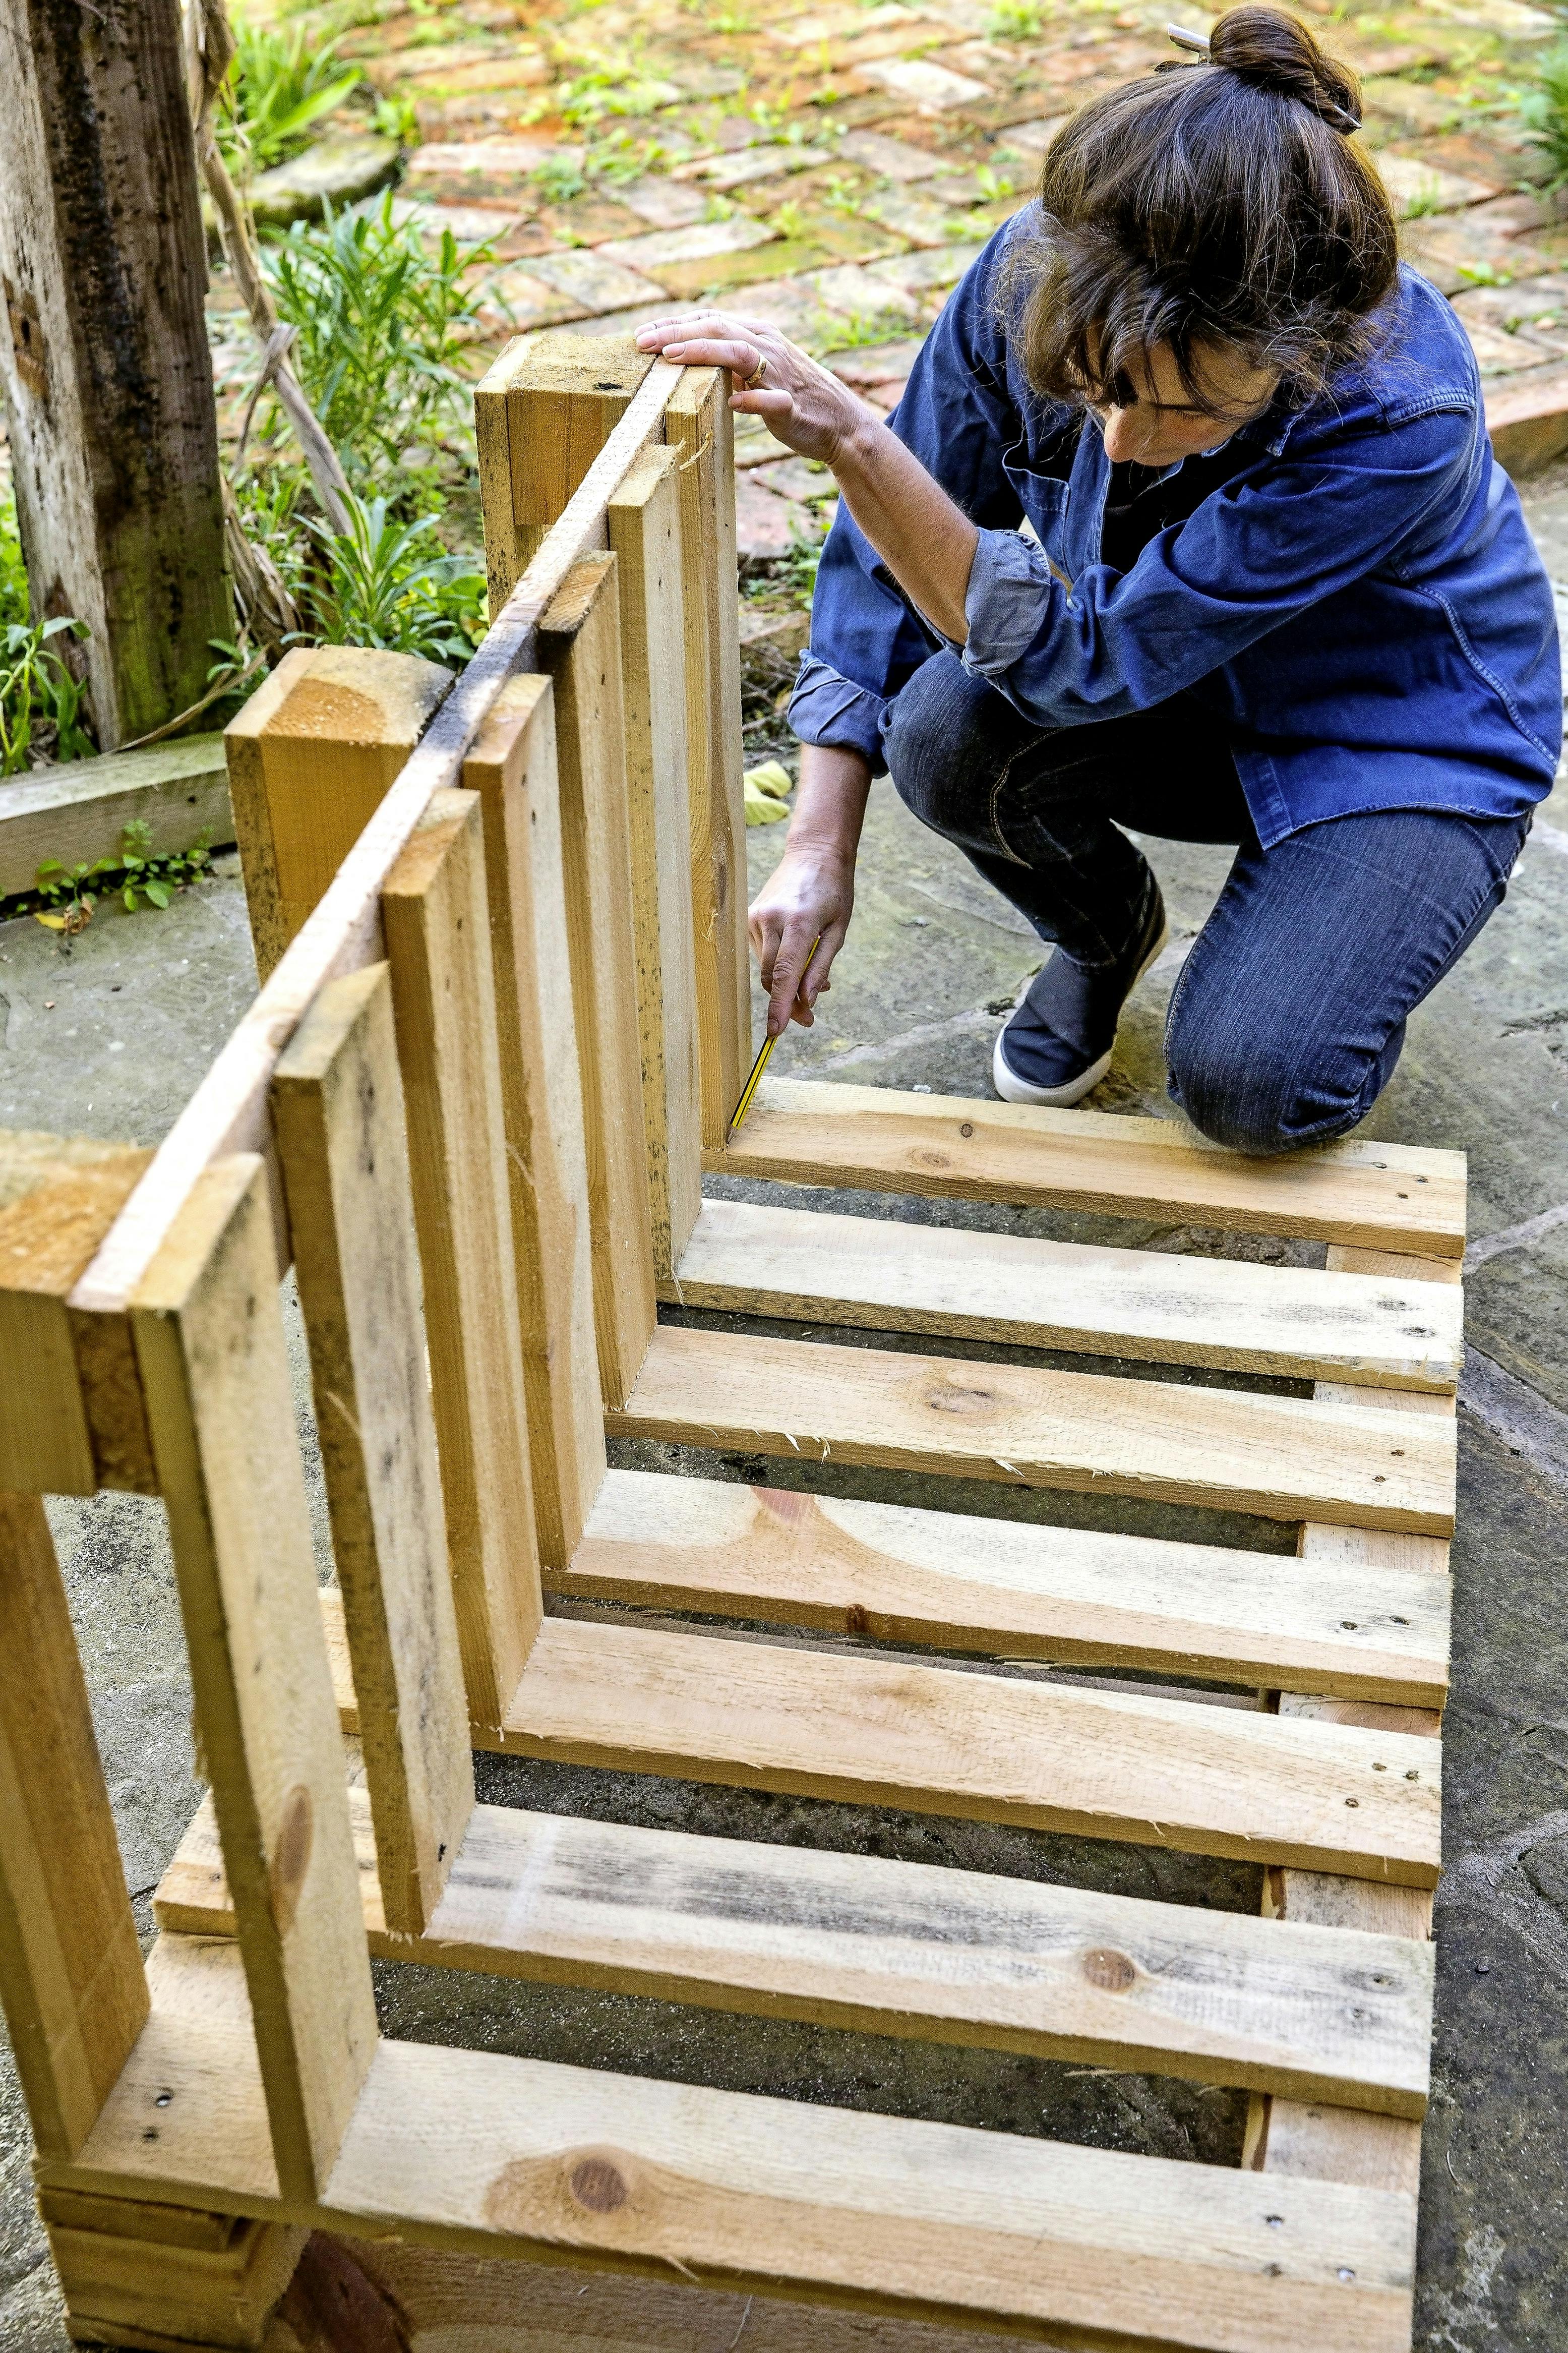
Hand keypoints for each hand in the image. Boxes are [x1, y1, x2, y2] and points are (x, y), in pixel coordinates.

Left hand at [635, 310, 871, 466]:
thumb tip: (685, 357)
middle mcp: (767, 346)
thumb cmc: (791, 396)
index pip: (709, 319)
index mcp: (757, 335)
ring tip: (669, 358)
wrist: (840, 423)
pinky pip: (771, 400)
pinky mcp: (791, 406)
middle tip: (640, 341)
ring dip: (702, 351)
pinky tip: (731, 403)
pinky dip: (751, 400)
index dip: (673, 324)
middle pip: (717, 328)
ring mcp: (780, 375)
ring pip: (739, 352)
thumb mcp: (758, 369)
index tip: (641, 334)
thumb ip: (727, 360)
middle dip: (675, 332)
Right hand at [750, 839, 855, 1036]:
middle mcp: (772, 919)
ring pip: (766, 968)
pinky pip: (762, 954)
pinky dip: (778, 964)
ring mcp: (757, 917)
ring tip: (811, 981)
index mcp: (799, 922)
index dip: (781, 1005)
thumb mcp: (838, 931)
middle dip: (787, 1002)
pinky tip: (796, 957)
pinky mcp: (750, 917)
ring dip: (785, 982)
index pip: (785, 974)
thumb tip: (807, 1001)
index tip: (776, 1031)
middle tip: (807, 1018)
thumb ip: (821, 967)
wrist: (813, 853)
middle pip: (772, 976)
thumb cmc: (833, 892)